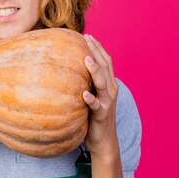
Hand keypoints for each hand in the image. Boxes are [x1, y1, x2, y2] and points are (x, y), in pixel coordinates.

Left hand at [81, 34, 119, 157]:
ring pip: (103, 83)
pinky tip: (83, 94)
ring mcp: (107, 102)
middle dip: (97, 51)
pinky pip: (97, 105)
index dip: (98, 48)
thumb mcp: (90, 97)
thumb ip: (85, 84)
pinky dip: (91, 99)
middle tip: (86, 38)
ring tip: (86, 59)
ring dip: (95, 71)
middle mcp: (111, 90)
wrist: (103, 141)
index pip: (105, 61)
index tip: (88, 35)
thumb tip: (68, 71)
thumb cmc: (93, 118)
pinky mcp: (102, 115)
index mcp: (109, 85)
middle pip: (106, 67)